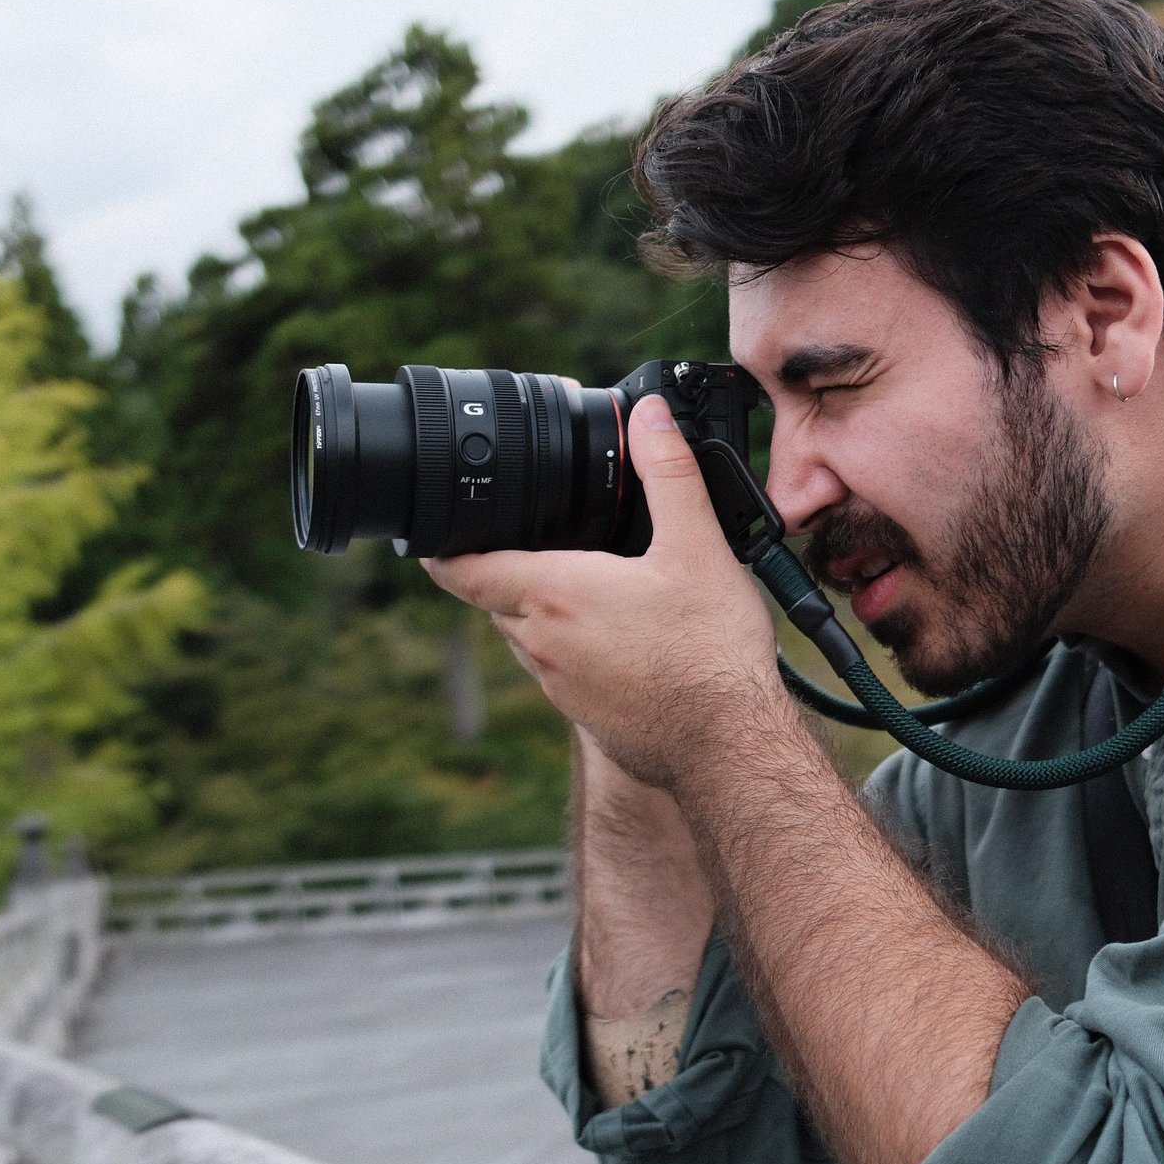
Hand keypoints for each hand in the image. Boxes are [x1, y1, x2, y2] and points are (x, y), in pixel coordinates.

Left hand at [423, 396, 782, 789]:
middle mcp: (540, 644)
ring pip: (527, 638)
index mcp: (552, 594)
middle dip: (505, 569)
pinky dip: (574, 650)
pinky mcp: (585, 719)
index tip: (434, 533)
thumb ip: (669, 473)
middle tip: (535, 541)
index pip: (462, 570)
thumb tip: (650, 416)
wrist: (729, 747)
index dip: (440, 549)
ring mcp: (558, 687)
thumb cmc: (710, 652)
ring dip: (541, 611)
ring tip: (587, 587)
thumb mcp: (698, 547)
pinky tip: (622, 640)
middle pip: (494, 598)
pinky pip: (560, 673)